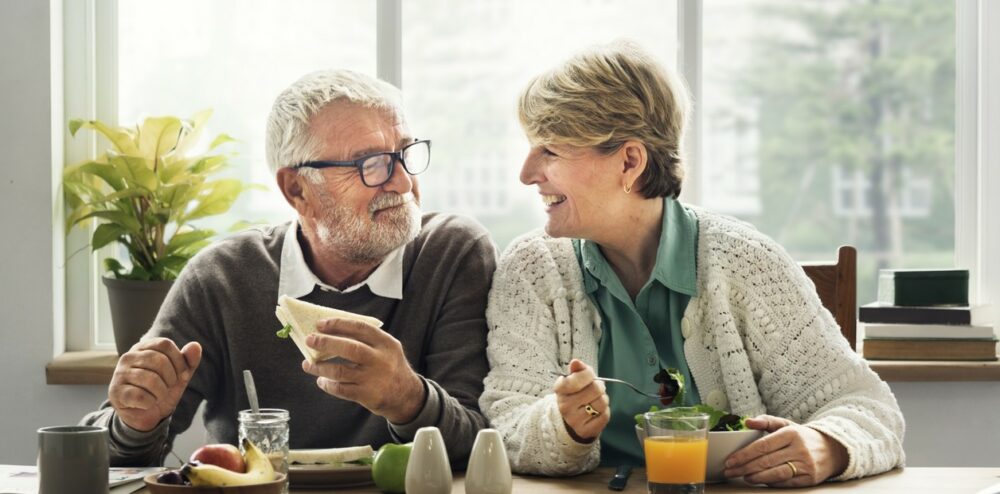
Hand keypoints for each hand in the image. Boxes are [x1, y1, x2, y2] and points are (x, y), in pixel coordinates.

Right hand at [108, 338, 201, 431]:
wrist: (145, 414)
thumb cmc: (162, 389)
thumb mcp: (179, 375)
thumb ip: (189, 361)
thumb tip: (195, 346)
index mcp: (144, 347)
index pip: (165, 344)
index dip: (179, 361)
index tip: (181, 374)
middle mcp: (128, 357)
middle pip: (159, 361)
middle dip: (171, 378)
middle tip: (168, 388)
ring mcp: (119, 374)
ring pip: (150, 379)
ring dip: (161, 393)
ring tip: (158, 396)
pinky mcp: (115, 392)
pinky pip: (140, 396)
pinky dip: (150, 402)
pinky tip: (147, 403)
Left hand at [301, 318, 424, 423]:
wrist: (407, 396)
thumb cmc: (390, 368)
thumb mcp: (387, 349)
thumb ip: (367, 341)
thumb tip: (332, 333)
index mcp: (386, 343)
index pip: (360, 328)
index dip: (339, 324)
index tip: (321, 324)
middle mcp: (381, 360)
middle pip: (350, 348)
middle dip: (326, 343)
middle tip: (310, 340)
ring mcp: (374, 378)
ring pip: (340, 371)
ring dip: (320, 367)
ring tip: (308, 364)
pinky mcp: (367, 395)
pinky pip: (341, 389)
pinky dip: (328, 385)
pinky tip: (322, 381)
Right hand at [553, 359, 609, 442]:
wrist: (570, 420)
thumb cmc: (575, 395)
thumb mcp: (574, 380)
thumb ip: (577, 370)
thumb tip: (576, 362)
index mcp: (560, 390)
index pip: (579, 377)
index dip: (588, 374)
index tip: (588, 375)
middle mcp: (564, 406)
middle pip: (595, 389)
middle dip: (599, 387)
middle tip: (595, 389)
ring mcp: (574, 420)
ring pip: (602, 403)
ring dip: (603, 399)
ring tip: (596, 400)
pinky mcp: (585, 431)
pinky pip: (605, 416)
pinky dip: (604, 411)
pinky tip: (596, 412)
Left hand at [722, 414, 848, 486]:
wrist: (833, 449)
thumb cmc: (803, 437)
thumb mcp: (786, 424)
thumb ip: (766, 421)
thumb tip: (747, 422)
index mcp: (791, 433)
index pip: (762, 445)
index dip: (744, 454)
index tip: (730, 460)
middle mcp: (799, 449)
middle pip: (766, 460)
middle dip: (744, 467)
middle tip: (729, 471)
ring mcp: (806, 464)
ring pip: (776, 473)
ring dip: (756, 476)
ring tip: (743, 477)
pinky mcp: (810, 478)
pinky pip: (786, 483)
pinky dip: (771, 482)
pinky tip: (760, 480)